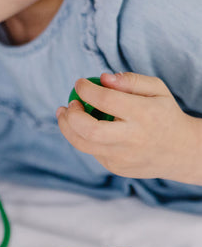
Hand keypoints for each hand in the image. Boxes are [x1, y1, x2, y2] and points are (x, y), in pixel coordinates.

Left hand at [57, 72, 201, 182]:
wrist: (182, 151)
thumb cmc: (164, 114)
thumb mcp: (157, 90)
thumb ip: (131, 80)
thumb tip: (103, 78)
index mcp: (144, 114)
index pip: (106, 100)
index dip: (86, 90)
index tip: (80, 83)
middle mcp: (132, 138)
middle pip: (89, 129)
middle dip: (71, 115)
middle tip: (69, 104)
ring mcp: (123, 157)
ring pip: (83, 145)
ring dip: (67, 128)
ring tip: (65, 114)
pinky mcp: (116, 168)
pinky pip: (92, 151)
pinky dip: (84, 138)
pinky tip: (89, 129)